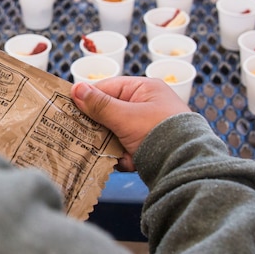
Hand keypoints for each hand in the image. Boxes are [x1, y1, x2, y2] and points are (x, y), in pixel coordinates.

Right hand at [71, 77, 190, 171]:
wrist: (185, 166)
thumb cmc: (160, 133)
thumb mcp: (126, 116)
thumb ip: (100, 105)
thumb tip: (76, 89)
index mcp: (144, 90)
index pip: (108, 88)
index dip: (88, 98)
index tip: (69, 107)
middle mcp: (146, 106)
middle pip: (109, 111)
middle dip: (95, 124)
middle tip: (76, 130)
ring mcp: (146, 128)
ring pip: (114, 132)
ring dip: (105, 142)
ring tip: (91, 147)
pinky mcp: (145, 147)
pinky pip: (123, 148)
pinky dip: (117, 155)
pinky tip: (112, 160)